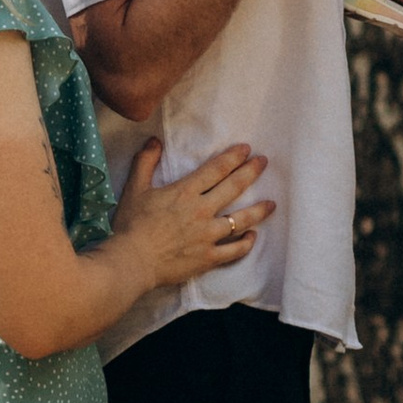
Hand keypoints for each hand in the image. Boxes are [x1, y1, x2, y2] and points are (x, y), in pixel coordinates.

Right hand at [112, 138, 273, 286]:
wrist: (132, 261)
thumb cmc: (131, 225)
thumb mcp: (134, 188)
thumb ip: (145, 162)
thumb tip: (155, 140)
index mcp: (185, 192)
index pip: (216, 169)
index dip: (233, 157)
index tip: (247, 149)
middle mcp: (202, 211)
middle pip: (233, 187)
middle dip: (251, 172)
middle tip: (264, 162)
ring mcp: (208, 235)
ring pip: (241, 220)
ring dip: (258, 210)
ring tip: (271, 204)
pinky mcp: (208, 257)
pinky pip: (234, 250)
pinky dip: (246, 243)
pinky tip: (253, 237)